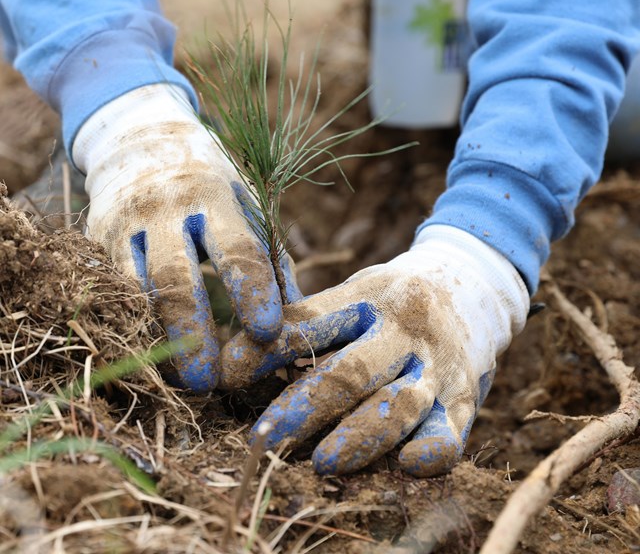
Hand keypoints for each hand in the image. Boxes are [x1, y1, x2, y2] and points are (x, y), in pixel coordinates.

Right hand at [72, 84, 299, 390]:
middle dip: (193, 331)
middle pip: (175, 277)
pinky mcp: (96, 240)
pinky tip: (151, 354)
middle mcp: (164, 209)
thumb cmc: (210, 182)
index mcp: (214, 196)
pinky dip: (133, 325)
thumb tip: (296, 321)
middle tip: (211, 380)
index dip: (253, 292)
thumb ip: (271, 258)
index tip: (268, 333)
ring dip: (156, 338)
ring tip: (178, 380)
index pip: (238, 248)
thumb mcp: (247, 203)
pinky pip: (112, 290)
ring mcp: (124, 224)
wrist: (139, 139)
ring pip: (134, 290)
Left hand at [220, 225, 528, 475]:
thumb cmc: (394, 298)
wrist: (476, 286)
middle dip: (305, 407)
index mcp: (367, 297)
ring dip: (359, 435)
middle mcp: (403, 328)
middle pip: (351, 371)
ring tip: (322, 462)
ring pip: (398, 404)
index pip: (310, 323)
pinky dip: (431, 448)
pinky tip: (408, 465)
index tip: (228, 376)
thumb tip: (232, 360)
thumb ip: (305, 322)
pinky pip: (450, 429)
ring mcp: (436, 364)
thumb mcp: (355, 293)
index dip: (267, 350)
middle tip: (263, 439)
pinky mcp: (463, 397)